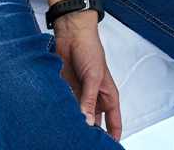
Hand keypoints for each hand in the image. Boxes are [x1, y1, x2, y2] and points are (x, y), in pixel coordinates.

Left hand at [53, 12, 121, 139]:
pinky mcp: (66, 92)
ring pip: (79, 118)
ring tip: (70, 133)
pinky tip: (59, 120)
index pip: (114, 123)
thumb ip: (89, 100)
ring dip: (75, 123)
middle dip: (91, 134)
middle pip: (95, 124)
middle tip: (83, 142)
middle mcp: (95, 99)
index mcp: (108, 97)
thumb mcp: (93, 77)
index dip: (113, 137)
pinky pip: (66, 108)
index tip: (108, 148)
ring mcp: (80, 97)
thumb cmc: (90, 50)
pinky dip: (64, 114)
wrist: (71, 34)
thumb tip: (86, 121)